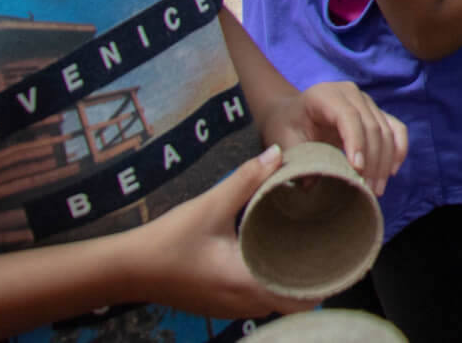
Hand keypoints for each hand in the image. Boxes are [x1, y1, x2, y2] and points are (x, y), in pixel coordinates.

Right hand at [125, 145, 316, 319]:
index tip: (338, 256)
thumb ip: (246, 180)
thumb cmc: (167, 240)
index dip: (322, 282)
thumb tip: (279, 154)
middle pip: (291, 303)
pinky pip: (255, 301)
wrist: (124, 269)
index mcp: (245, 281)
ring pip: (273, 303)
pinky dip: (269, 286)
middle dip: (311, 281)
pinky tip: (272, 261)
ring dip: (290, 284)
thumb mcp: (209, 205)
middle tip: (328, 249)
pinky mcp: (216, 305)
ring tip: (307, 253)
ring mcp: (227, 308)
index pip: (299, 297)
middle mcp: (240, 302)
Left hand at [256, 82, 408, 195]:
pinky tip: (392, 171)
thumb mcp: (283, 141)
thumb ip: (296, 160)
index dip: (356, 141)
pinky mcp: (375, 112)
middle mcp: (350, 93)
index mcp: (325, 95)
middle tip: (367, 190)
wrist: (290, 112)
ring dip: (385, 161)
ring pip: (386, 130)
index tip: (357, 169)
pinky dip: (398, 149)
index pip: (348, 116)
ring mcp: (366, 101)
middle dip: (373, 160)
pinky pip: (395, 128)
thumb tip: (312, 184)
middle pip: (372, 125)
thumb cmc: (285, 126)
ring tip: (376, 189)